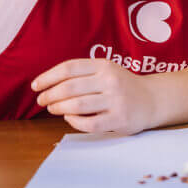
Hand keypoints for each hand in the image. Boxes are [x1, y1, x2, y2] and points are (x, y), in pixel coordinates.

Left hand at [31, 59, 153, 133]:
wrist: (151, 100)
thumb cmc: (122, 86)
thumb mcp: (106, 71)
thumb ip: (83, 74)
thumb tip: (48, 84)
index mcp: (104, 65)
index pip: (69, 68)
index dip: (48, 77)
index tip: (36, 86)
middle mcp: (110, 80)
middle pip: (69, 87)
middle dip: (49, 95)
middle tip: (42, 101)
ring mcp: (116, 99)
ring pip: (76, 105)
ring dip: (58, 108)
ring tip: (52, 109)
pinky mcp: (119, 118)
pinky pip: (89, 123)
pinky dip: (74, 121)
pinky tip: (70, 118)